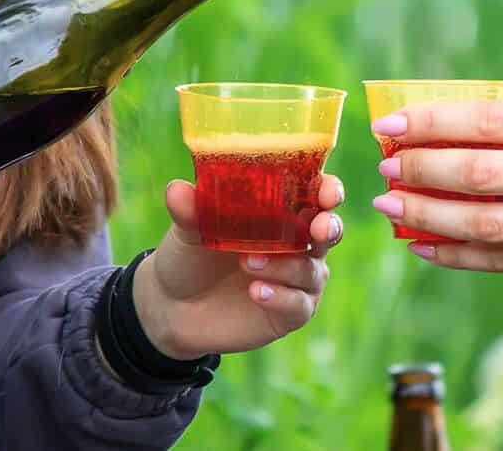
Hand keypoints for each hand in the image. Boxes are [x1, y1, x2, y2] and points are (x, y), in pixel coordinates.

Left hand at [133, 176, 345, 359]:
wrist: (173, 307)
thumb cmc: (190, 255)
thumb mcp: (187, 231)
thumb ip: (189, 211)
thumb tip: (177, 189)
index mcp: (283, 211)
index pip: (317, 194)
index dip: (328, 190)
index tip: (327, 191)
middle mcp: (299, 242)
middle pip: (329, 231)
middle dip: (329, 227)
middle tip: (318, 227)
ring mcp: (298, 279)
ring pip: (311, 270)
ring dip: (286, 265)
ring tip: (248, 262)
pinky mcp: (291, 312)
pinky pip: (298, 304)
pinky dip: (280, 296)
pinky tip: (256, 291)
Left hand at [369, 97, 502, 289]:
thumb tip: (463, 127)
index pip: (492, 117)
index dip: (433, 121)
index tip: (392, 121)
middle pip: (482, 172)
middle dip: (420, 168)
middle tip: (383, 164)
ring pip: (489, 224)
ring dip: (429, 215)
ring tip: (391, 205)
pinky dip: (460, 255)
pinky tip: (426, 246)